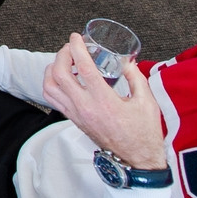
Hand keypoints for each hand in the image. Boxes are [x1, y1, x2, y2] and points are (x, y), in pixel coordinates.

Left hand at [41, 34, 165, 169]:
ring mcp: (76, 114)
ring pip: (49, 87)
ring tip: (64, 61)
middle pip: (58, 74)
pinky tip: (63, 77)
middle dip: (61, 55)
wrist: (136, 160)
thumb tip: (127, 61)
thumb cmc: (144, 133)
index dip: (77, 49)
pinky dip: (52, 83)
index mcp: (104, 101)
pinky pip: (52, 99)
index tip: (77, 38)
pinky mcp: (73, 120)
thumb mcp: (147, 102)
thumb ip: (135, 77)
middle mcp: (85, 107)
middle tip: (71, 47)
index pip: (83, 68)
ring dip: (52, 69)